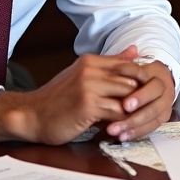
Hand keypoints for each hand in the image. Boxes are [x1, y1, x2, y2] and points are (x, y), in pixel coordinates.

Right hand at [0, 46, 173, 143]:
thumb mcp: (83, 75)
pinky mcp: (88, 105)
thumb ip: (110, 64)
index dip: (141, 80)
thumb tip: (134, 50)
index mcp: (90, 61)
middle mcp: (90, 70)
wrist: (31, 115)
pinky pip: (118, 112)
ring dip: (135, 110)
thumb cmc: (58, 99)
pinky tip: (123, 128)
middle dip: (142, 96)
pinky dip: (124, 122)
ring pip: (128, 96)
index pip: (128, 65)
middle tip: (148, 110)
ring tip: (137, 120)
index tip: (146, 94)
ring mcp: (89, 86)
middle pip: (132, 80)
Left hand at [105, 47, 175, 141]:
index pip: (152, 84)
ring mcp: (165, 105)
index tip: (123, 103)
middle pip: (156, 102)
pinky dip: (137, 133)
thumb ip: (128, 61)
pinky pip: (152, 127)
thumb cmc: (135, 74)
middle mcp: (166, 90)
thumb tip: (131, 49)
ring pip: (154, 117)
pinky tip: (122, 137)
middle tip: (120, 118)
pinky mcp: (162, 117)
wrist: (151, 82)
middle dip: (138, 112)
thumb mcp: (131, 66)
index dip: (140, 95)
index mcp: (158, 74)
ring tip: (114, 132)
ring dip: (134, 126)